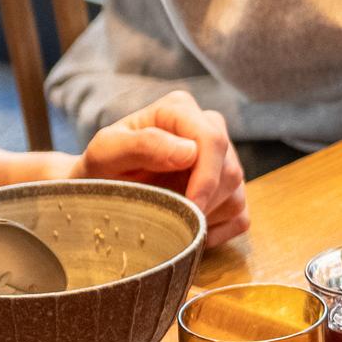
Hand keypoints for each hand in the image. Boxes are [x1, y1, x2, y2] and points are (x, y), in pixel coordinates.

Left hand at [82, 92, 249, 242]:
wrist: (102, 190)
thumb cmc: (101, 168)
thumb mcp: (106, 153)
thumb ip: (142, 144)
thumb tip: (190, 151)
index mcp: (180, 110)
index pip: (213, 140)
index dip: (206, 177)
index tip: (189, 205)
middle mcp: (209, 128)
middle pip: (229, 170)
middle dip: (202, 201)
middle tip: (168, 215)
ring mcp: (224, 160)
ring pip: (236, 195)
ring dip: (204, 216)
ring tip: (169, 216)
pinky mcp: (231, 191)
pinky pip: (240, 217)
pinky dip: (214, 231)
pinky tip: (186, 227)